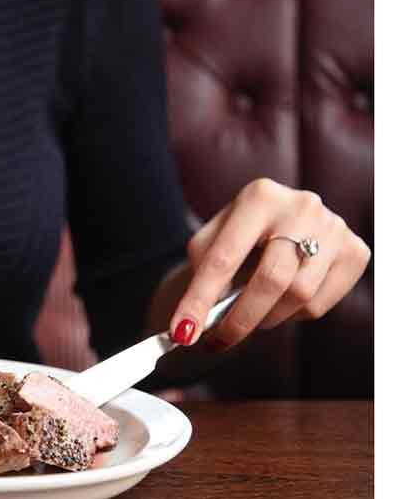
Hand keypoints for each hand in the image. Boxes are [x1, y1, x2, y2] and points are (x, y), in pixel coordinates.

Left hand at [169, 178, 370, 349]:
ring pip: (298, 296)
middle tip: (219, 341)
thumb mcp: (213, 240)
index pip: (224, 258)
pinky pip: (319, 304)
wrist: (281, 222)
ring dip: (267, 317)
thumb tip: (192, 324)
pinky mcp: (355, 251)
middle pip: (270, 280)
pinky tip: (282, 300)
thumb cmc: (240, 235)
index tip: (182, 332)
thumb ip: (203, 273)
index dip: (200, 299)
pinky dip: (294, 314)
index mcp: (258, 196)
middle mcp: (302, 206)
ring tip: (251, 313)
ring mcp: (334, 228)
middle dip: (240, 319)